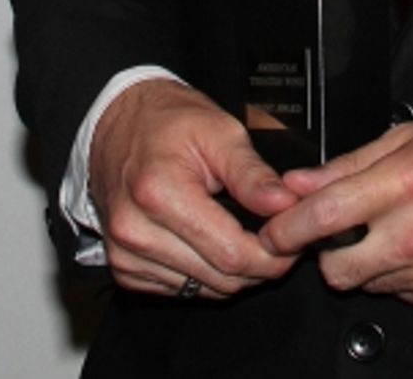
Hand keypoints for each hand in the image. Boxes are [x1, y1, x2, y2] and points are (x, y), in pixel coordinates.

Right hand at [88, 78, 298, 299]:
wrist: (120, 124)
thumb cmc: (169, 121)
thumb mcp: (220, 131)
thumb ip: (252, 173)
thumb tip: (285, 204)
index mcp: (158, 192)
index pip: (229, 252)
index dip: (270, 255)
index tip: (291, 241)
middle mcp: (135, 231)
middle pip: (218, 278)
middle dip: (258, 266)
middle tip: (278, 240)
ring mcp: (125, 255)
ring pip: (201, 290)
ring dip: (233, 274)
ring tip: (248, 237)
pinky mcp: (124, 269)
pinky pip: (180, 290)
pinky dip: (206, 275)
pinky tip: (216, 244)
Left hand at [259, 121, 412, 315]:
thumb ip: (350, 163)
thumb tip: (299, 182)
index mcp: (405, 184)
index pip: (324, 216)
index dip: (286, 228)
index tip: (273, 231)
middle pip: (336, 269)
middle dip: (328, 255)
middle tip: (345, 232)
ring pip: (369, 285)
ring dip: (372, 264)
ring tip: (402, 230)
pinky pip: (405, 298)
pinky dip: (405, 278)